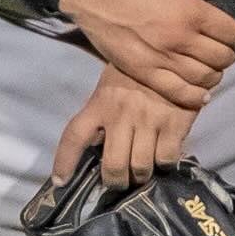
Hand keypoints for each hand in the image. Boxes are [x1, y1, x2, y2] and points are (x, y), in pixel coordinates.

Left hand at [50, 68, 198, 193]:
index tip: (60, 182)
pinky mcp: (175, 123)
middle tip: (120, 181)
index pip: (74, 136)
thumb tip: (96, 152)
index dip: (64, 163)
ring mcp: (149, 118)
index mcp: (100, 102)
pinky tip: (163, 156)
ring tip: (142, 171)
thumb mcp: (110, 87)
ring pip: (140, 167)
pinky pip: (166, 158)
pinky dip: (164, 164)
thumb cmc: (137, 74)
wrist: (174, 53)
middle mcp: (121, 113)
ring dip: (140, 176)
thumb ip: (102, 116)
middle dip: (115, 182)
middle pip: (112, 165)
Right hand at [59, 0, 234, 108]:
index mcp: (192, 12)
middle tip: (226, 54)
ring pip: (203, 77)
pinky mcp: (145, 72)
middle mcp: (181, 38)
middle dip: (229, 57)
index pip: (231, 33)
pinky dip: (195, 96)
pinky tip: (203, 94)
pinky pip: (178, 92)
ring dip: (215, 76)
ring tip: (214, 70)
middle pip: (221, 58)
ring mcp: (163, 58)